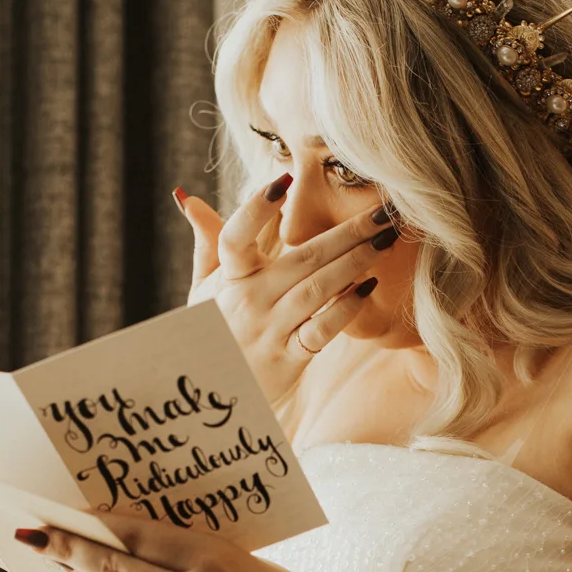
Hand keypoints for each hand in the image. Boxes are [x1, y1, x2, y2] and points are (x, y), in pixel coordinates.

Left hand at [17, 520, 350, 571]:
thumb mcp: (246, 563)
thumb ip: (195, 555)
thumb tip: (138, 545)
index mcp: (215, 561)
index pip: (140, 535)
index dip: (96, 523)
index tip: (63, 512)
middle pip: (115, 569)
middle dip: (69, 551)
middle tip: (31, 533)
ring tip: (59, 559)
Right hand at [176, 178, 396, 405]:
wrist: (213, 391)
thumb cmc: (212, 331)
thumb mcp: (203, 287)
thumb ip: (207, 241)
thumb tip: (187, 198)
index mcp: (229, 277)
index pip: (235, 238)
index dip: (255, 209)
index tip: (284, 179)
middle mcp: (248, 300)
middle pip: (301, 258)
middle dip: (346, 233)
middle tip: (382, 211)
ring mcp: (269, 329)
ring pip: (317, 289)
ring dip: (354, 263)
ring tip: (384, 241)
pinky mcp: (288, 358)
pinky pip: (320, 331)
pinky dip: (344, 310)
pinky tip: (367, 289)